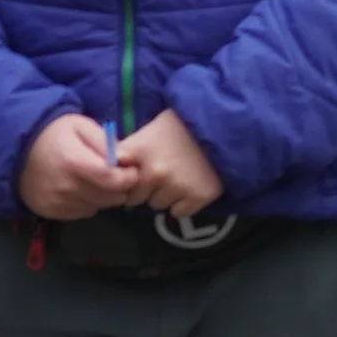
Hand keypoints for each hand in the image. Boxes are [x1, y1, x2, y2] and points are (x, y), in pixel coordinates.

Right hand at [18, 112, 126, 221]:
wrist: (16, 149)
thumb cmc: (53, 133)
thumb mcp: (80, 125)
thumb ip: (104, 141)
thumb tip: (124, 159)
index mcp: (74, 162)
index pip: (113, 181)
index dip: (128, 178)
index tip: (131, 171)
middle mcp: (66, 187)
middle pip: (109, 198)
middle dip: (119, 188)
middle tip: (116, 176)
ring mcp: (57, 202)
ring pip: (98, 207)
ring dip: (103, 197)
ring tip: (97, 181)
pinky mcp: (51, 212)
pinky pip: (82, 213)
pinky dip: (88, 203)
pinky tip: (81, 189)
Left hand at [109, 110, 225, 213]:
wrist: (224, 125)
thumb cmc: (183, 124)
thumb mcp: (151, 128)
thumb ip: (131, 149)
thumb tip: (112, 168)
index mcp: (138, 151)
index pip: (113, 178)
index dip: (120, 178)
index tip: (129, 175)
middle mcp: (153, 172)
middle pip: (134, 197)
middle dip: (143, 189)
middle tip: (159, 174)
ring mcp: (175, 187)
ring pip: (156, 205)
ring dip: (163, 196)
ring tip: (178, 177)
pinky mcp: (196, 198)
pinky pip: (178, 212)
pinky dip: (182, 203)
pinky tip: (190, 185)